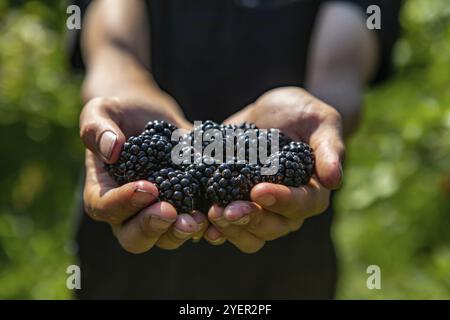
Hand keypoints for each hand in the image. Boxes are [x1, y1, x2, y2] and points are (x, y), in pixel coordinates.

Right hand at [80, 97, 207, 252]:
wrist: (150, 117)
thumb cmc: (120, 113)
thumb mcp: (102, 111)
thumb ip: (97, 128)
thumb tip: (111, 149)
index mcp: (103, 191)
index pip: (105, 208)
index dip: (124, 203)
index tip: (148, 188)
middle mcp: (129, 211)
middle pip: (134, 237)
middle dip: (153, 227)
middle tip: (171, 213)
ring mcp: (159, 212)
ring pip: (166, 237)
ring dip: (181, 232)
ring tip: (198, 219)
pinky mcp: (185, 206)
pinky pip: (194, 226)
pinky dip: (207, 227)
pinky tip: (219, 220)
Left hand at [204, 87, 344, 252]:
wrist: (271, 114)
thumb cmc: (302, 114)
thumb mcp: (321, 122)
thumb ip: (329, 149)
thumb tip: (334, 179)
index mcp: (312, 192)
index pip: (301, 205)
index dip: (281, 201)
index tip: (258, 190)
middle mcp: (287, 208)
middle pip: (273, 227)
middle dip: (249, 218)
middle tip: (225, 209)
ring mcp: (262, 210)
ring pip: (250, 235)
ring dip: (230, 229)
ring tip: (211, 214)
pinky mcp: (237, 205)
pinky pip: (229, 229)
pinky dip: (214, 229)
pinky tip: (200, 221)